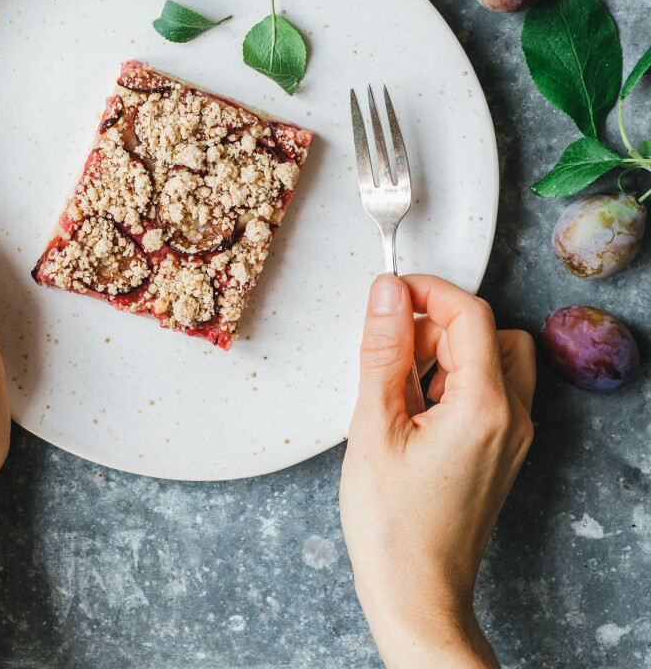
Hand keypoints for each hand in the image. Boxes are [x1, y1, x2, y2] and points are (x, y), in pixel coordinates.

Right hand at [339, 274, 534, 668]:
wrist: (416, 595)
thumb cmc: (393, 526)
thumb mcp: (373, 425)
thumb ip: (383, 349)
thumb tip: (387, 292)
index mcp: (484, 406)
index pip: (470, 313)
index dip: (428, 290)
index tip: (390, 292)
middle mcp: (511, 418)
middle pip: (489, 331)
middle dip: (438, 326)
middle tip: (391, 352)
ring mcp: (511, 437)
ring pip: (494, 359)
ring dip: (448, 353)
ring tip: (399, 389)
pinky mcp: (500, 451)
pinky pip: (489, 391)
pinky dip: (454, 382)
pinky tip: (412, 413)